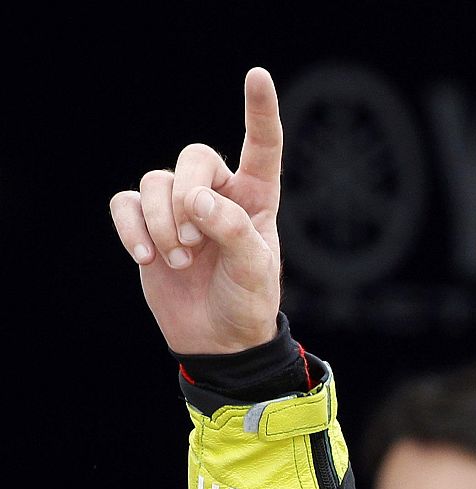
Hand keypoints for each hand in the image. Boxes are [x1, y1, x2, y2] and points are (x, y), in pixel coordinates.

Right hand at [108, 67, 282, 352]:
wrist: (218, 339)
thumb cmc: (247, 301)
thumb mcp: (254, 269)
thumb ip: (232, 229)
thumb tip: (194, 199)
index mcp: (257, 197)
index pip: (262, 146)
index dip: (260, 111)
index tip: (257, 75)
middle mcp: (218, 193)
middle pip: (193, 157)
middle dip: (187, 194)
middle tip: (193, 241)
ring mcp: (179, 207)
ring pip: (155, 182)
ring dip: (162, 222)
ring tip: (180, 260)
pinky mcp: (147, 224)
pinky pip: (125, 204)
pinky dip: (131, 228)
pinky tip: (145, 258)